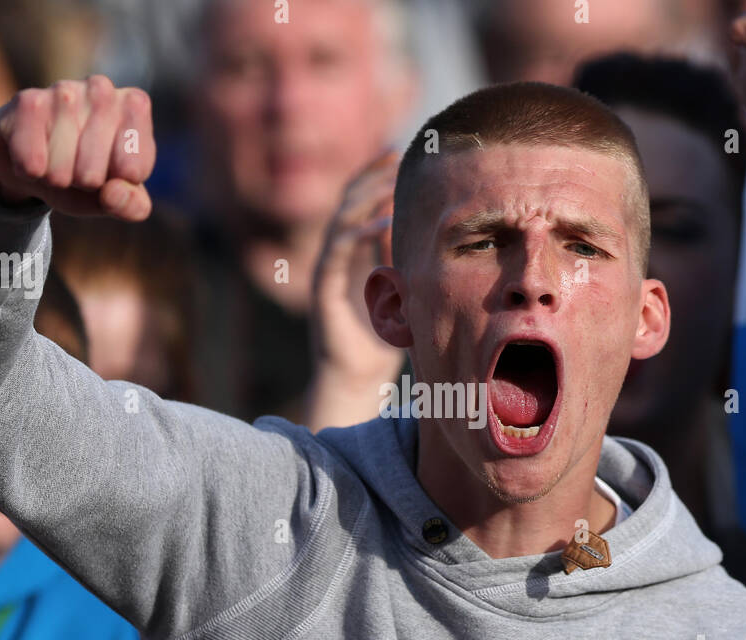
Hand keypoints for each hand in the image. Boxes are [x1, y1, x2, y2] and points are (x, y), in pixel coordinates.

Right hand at [0, 75, 155, 220]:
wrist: (33, 160)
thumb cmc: (84, 173)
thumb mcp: (115, 196)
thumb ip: (131, 205)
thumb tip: (114, 193)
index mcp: (135, 106)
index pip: (134, 169)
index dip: (119, 183)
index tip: (114, 171)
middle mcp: (102, 89)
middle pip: (93, 174)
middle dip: (83, 183)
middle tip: (79, 166)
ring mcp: (64, 90)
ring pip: (61, 170)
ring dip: (56, 178)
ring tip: (57, 159)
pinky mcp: (28, 101)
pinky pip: (32, 164)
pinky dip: (31, 173)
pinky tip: (33, 155)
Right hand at [309, 150, 404, 387]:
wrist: (355, 379)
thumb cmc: (380, 341)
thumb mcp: (401, 293)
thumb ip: (402, 261)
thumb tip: (422, 231)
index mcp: (352, 253)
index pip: (361, 204)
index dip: (376, 177)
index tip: (399, 155)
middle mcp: (335, 255)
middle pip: (349, 202)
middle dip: (371, 176)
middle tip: (395, 155)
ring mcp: (327, 269)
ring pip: (342, 221)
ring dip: (366, 198)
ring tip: (391, 182)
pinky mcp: (323, 288)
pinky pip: (338, 252)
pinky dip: (360, 234)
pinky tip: (383, 223)